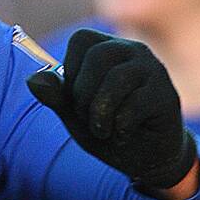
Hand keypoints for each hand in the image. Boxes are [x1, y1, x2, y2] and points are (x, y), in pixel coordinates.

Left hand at [26, 29, 196, 189]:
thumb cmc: (108, 128)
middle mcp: (132, 51)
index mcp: (107, 48)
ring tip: (104, 129)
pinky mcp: (166, 94)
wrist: (146, 158)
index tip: (78, 99)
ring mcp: (152, 70)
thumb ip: (57, 97)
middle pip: (97, 57)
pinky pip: (134, 106)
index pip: (80, 40)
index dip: (71, 72)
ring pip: (116, 79)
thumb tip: (33, 79)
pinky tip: (124, 134)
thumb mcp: (75, 115)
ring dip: (100, 113)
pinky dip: (120, 128)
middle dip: (83, 96)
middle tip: (90, 119)